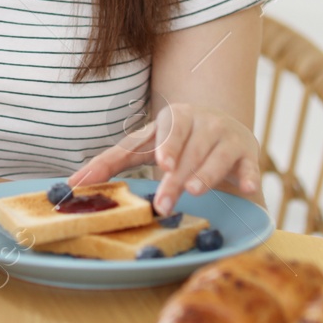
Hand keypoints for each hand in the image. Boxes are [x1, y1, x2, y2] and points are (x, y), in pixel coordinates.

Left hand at [67, 103, 261, 215]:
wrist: (223, 128)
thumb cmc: (175, 142)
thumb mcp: (145, 146)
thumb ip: (111, 161)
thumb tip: (71, 184)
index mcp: (174, 119)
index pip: (166, 132)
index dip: (165, 146)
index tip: (160, 163)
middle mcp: (202, 123)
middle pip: (189, 150)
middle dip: (176, 177)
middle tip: (164, 203)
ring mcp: (226, 136)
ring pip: (216, 157)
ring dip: (207, 174)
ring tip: (195, 191)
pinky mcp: (247, 153)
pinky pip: (250, 165)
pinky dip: (250, 176)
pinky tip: (247, 188)